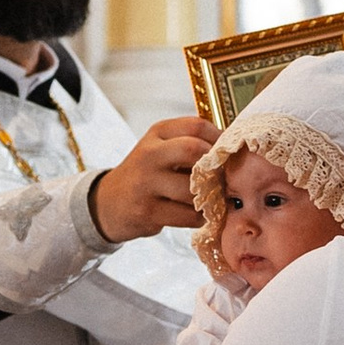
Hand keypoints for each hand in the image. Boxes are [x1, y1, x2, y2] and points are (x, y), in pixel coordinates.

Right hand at [92, 117, 217, 244]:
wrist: (109, 203)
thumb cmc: (148, 175)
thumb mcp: (162, 149)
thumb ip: (192, 146)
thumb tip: (234, 154)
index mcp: (158, 132)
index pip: (197, 126)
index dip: (220, 141)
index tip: (227, 156)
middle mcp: (149, 153)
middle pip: (194, 150)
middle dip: (215, 168)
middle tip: (223, 180)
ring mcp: (146, 182)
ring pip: (193, 189)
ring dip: (210, 198)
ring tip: (212, 200)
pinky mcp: (148, 211)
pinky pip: (187, 215)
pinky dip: (200, 218)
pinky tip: (198, 215)